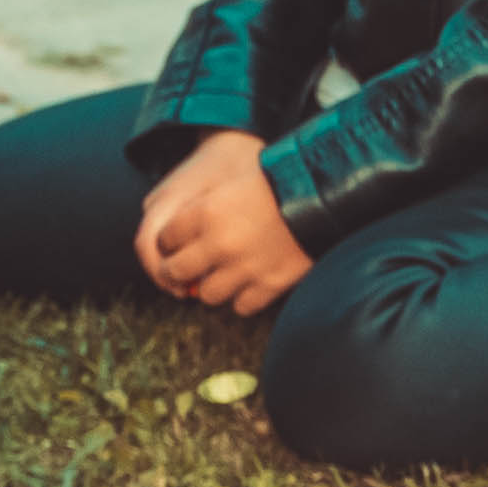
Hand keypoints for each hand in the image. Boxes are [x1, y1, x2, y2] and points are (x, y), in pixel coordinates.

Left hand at [134, 128, 311, 317]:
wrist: (323, 194)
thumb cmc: (276, 181)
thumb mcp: (230, 183)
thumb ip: (202, 207)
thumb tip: (177, 231)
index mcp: (205, 213)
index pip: (164, 238)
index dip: (169, 241)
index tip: (176, 242)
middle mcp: (219, 244)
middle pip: (176, 271)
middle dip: (178, 271)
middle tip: (186, 268)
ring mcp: (244, 268)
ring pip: (208, 294)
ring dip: (213, 286)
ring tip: (223, 275)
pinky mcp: (269, 285)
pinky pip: (242, 306)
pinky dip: (244, 298)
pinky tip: (250, 284)